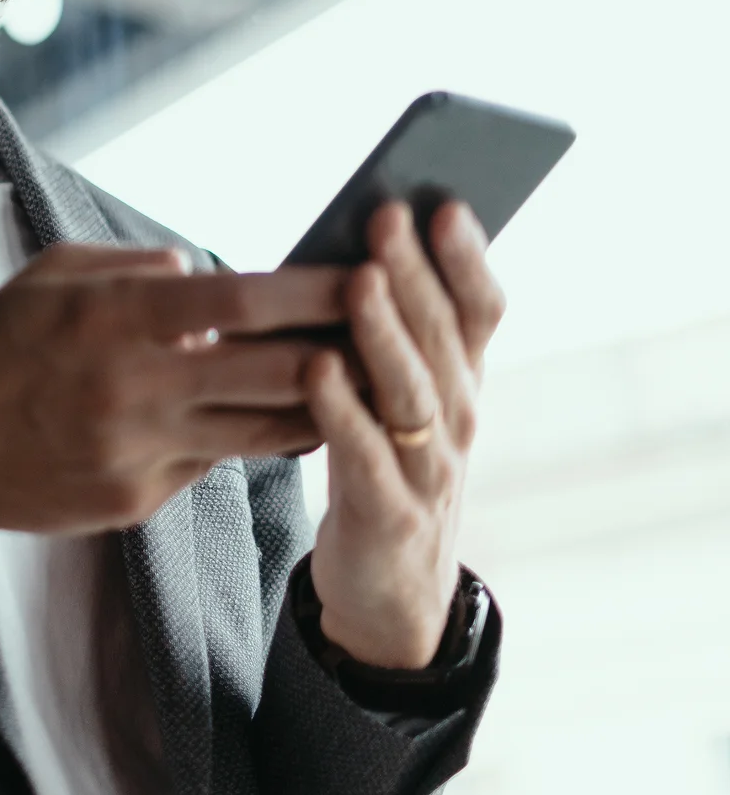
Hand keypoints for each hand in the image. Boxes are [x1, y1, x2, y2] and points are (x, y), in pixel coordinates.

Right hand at [0, 246, 346, 535]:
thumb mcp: (52, 274)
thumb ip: (133, 266)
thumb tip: (206, 270)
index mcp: (117, 318)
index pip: (242, 300)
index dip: (314, 290)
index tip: (368, 274)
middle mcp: (137, 386)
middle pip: (274, 372)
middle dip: (341, 353)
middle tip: (389, 335)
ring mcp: (140, 450)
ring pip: (262, 434)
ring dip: (315, 409)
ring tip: (354, 385)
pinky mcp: (137, 499)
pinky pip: (210, 466)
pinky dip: (240, 440)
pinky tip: (262, 420)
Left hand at [305, 200, 503, 668]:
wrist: (391, 590)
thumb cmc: (384, 464)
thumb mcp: (400, 398)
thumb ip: (392, 334)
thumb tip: (359, 244)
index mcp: (461, 382)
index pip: (480, 312)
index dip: (466, 260)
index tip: (444, 204)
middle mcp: (457, 419)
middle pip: (442, 337)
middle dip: (416, 273)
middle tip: (388, 215)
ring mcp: (429, 468)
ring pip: (411, 390)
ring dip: (384, 331)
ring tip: (358, 280)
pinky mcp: (390, 513)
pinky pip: (367, 456)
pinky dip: (342, 410)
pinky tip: (316, 370)